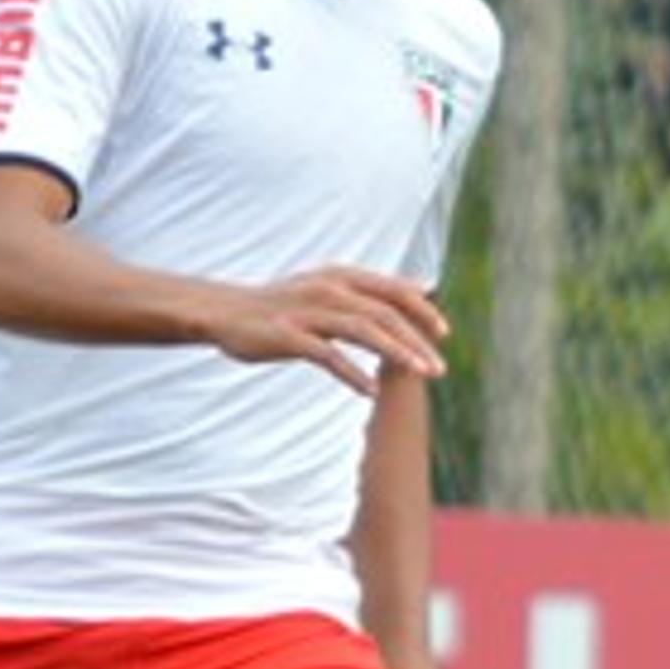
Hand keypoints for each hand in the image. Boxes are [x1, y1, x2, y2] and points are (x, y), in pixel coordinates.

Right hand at [208, 267, 447, 394]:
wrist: (226, 312)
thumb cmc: (283, 305)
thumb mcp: (329, 288)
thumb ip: (373, 291)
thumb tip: (421, 287)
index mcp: (341, 276)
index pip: (392, 290)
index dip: (421, 310)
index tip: (444, 334)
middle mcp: (328, 289)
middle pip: (383, 314)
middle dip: (416, 340)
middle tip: (439, 368)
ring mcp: (308, 312)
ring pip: (362, 331)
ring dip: (396, 354)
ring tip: (419, 375)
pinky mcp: (288, 336)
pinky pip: (327, 355)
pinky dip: (351, 373)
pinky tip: (369, 392)